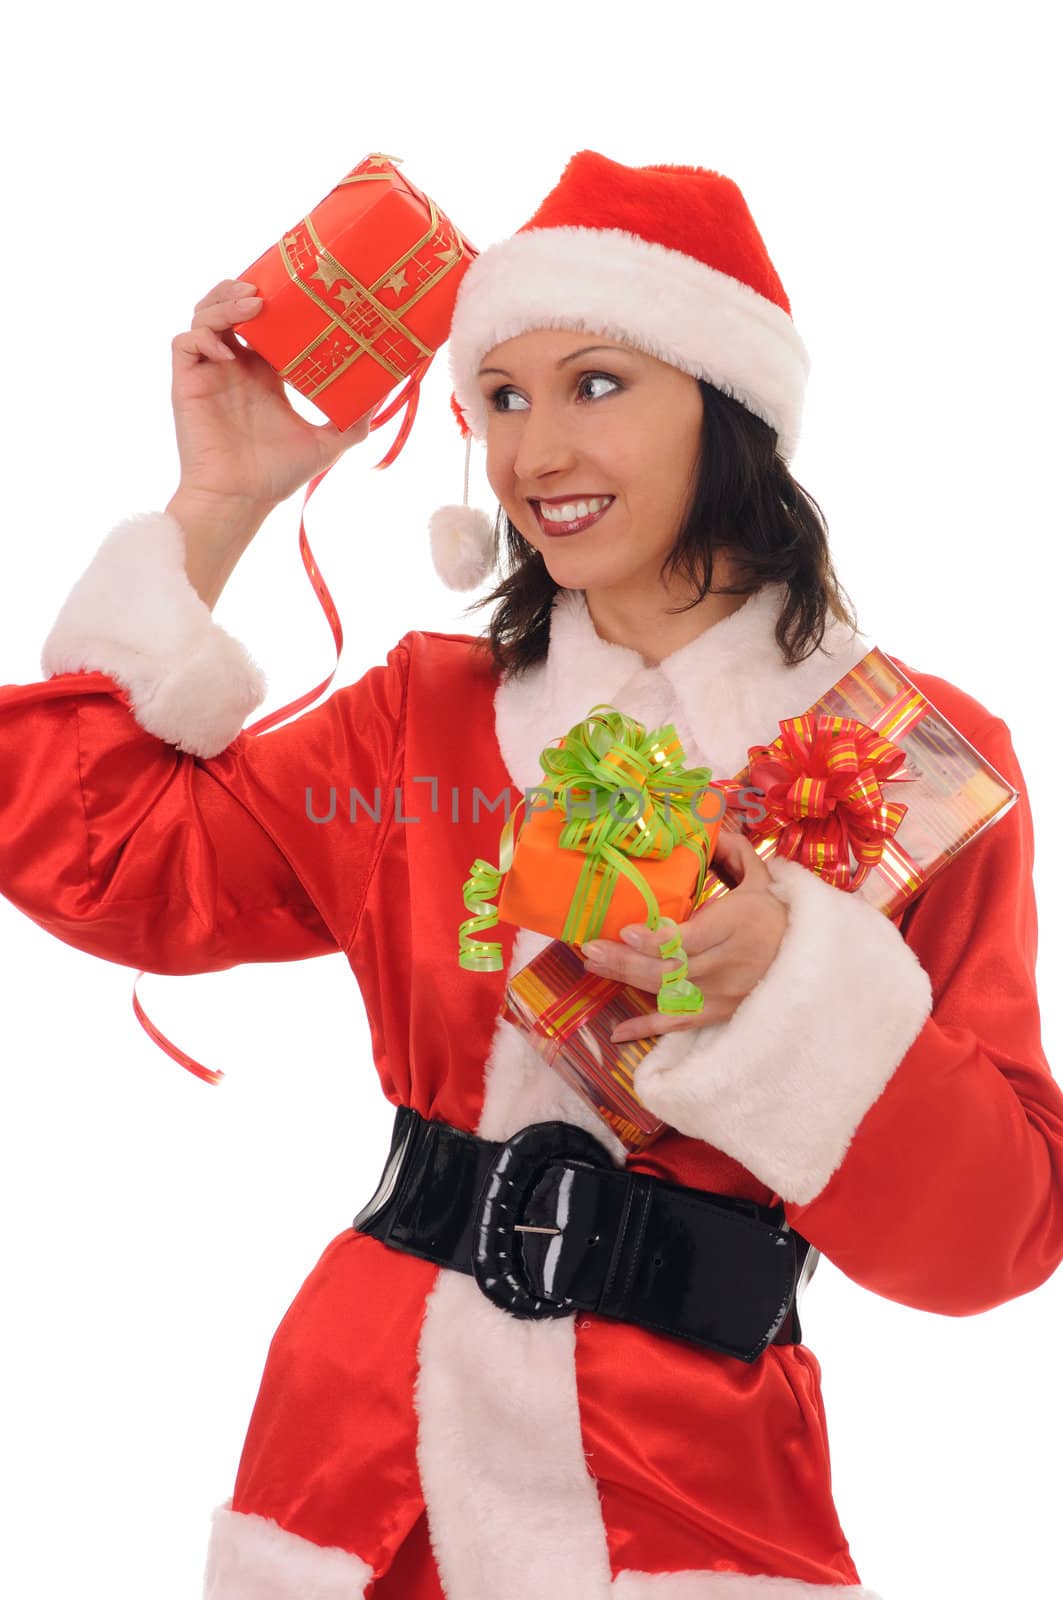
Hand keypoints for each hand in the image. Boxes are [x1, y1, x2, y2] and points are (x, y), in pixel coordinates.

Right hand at [170, 278, 382, 511]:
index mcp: (264, 372)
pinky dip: (204, 337)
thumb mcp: (329, 443)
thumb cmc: (278, 475)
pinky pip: (185, 343)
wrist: (242, 499)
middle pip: (229, 305)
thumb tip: (388, 391)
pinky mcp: (188, 383)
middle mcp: (236, 366)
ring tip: (251, 306)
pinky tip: (230, 352)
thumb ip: (356, 418)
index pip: (263, 319)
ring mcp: (211, 372)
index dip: (273, 297)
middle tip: (266, 290)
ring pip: (205, 314)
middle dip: (242, 288)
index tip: (294, 285)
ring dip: (223, 302)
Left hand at [579, 830, 789, 1042]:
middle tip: (590, 947)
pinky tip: (618, 1032)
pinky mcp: (717, 1012)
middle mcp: (727, 963)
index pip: (691, 939)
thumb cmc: (776, 916)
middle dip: (627, 960)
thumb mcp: (762, 881)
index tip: (626, 932)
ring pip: (668, 991)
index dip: (657, 940)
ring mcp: (721, 992)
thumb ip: (736, 854)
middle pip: (671, 967)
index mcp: (736, 926)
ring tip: (593, 965)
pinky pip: (679, 1023)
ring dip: (627, 980)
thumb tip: (713, 829)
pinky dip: (647, 1029)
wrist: (807, 961)